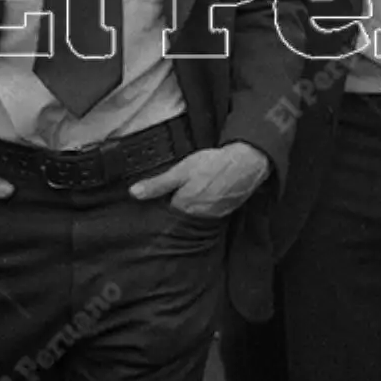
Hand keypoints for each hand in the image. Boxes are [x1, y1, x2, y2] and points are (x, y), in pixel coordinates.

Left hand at [129, 142, 270, 218]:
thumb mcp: (181, 170)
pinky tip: (208, 192)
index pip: (165, 212)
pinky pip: (210, 212)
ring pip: (196, 215)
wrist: (246, 163)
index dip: (161, 203)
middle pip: (180, 216)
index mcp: (184, 208)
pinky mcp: (226, 211)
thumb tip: (133, 193)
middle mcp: (198, 217)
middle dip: (176, 206)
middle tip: (177, 190)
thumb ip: (158, 184)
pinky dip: (207, 205)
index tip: (159, 196)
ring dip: (193, 206)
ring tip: (193, 190)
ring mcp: (213, 216)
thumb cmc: (212, 165)